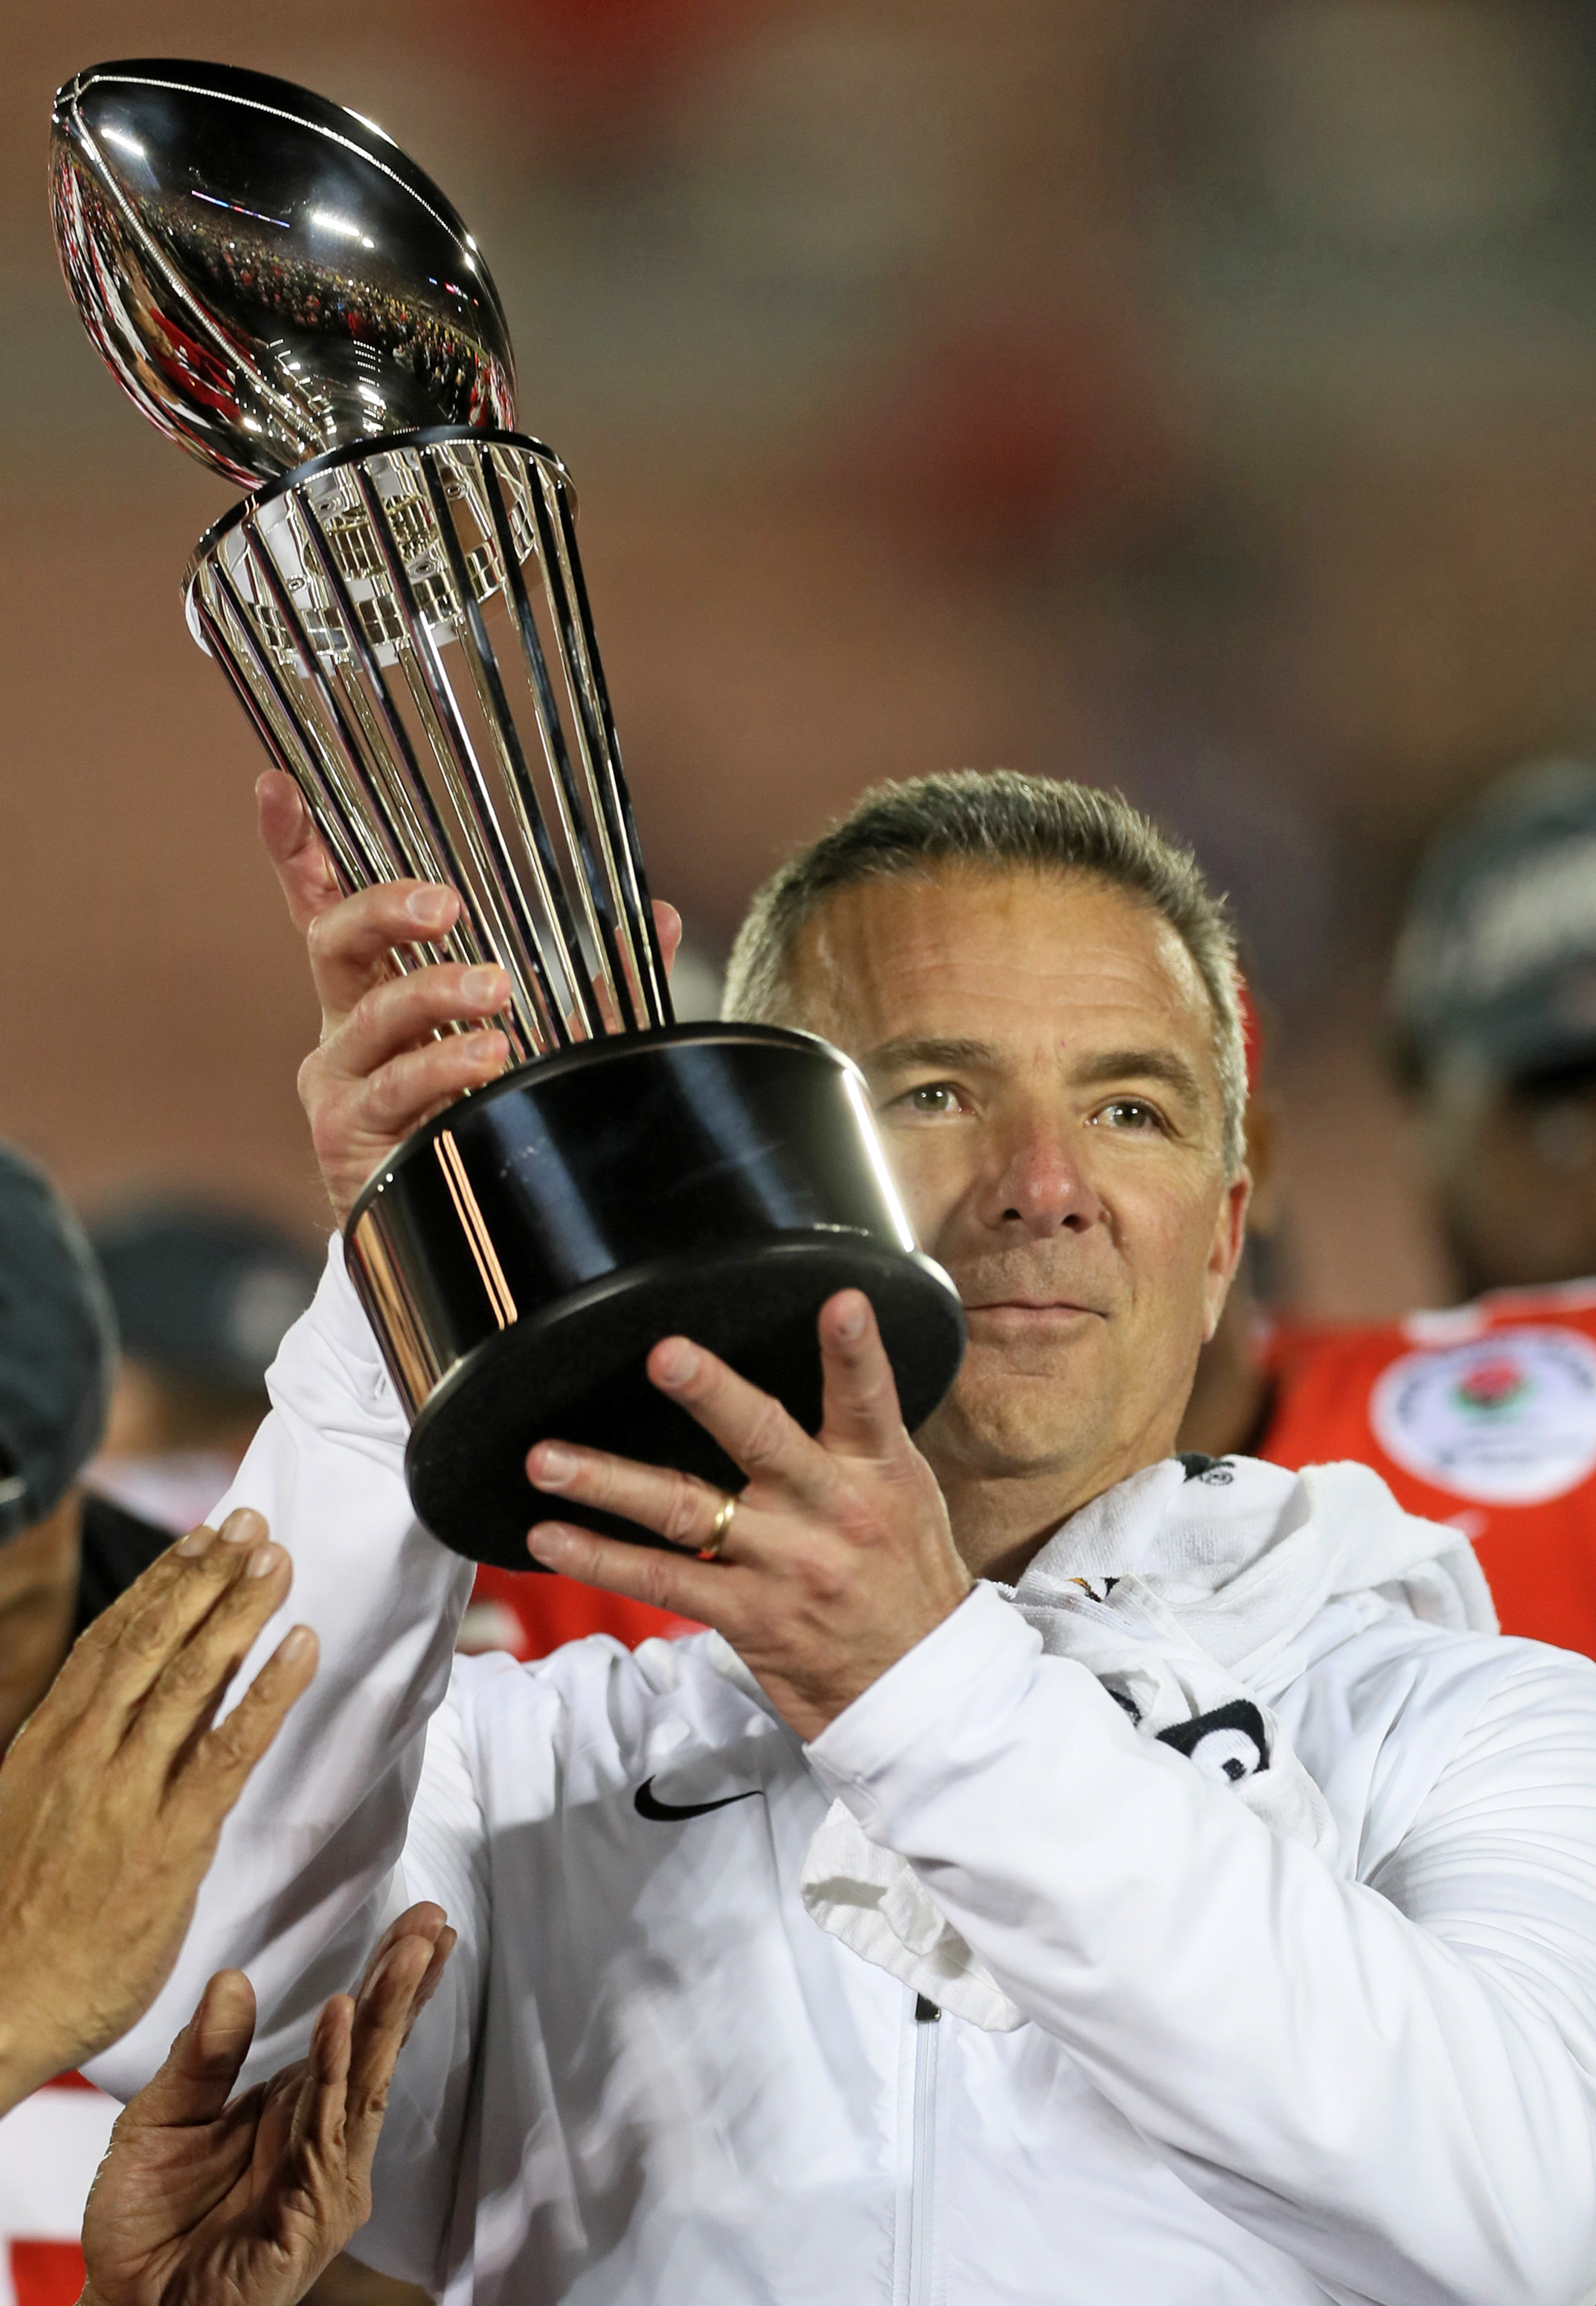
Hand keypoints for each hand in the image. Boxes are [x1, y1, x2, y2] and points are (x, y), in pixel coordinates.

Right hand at [0, 1512, 314, 2110]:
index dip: (162, 1582)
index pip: (110, 1639)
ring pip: (190, 1678)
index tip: (201, 1536)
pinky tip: (302, 1648)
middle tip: (253, 1523)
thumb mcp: (24, 1813)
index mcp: (47, 1741)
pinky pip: (227, 1750)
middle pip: (152, 1640)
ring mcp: (127, 1793)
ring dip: (239, 1612)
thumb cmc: (15, 1920)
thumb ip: (68, 1759)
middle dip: (207, 1575)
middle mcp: (84, 1753)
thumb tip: (110, 1713)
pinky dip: (268, 1692)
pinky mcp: (170, 1840)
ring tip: (279, 1561)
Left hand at [80, 1904, 454, 2305]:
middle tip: (432, 1921)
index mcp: (299, 2106)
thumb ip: (203, 2055)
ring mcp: (323, 2180)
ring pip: (363, 2084)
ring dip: (384, 2014)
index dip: (390, 1980)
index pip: (358, 2034)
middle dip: (406, 1984)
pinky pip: (324, 2133)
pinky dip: (335, 2071)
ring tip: (403, 1953)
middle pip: (376, 2050)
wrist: (123, 2303)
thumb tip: (233, 1979)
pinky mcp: (310, 2218)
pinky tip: (340, 2019)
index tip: (422, 1923)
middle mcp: (324, 2138)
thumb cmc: (147, 2216)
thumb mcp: (162, 2117)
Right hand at [257, 770, 683, 1224]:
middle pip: (336, 945)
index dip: (296, 850)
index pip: (324, 908)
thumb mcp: (543, 1042)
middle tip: (444, 905)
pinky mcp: (350, 1138)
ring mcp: (340, 1083)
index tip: (281, 786)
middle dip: (385, 912)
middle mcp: (344, 1029)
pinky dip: (442, 1071)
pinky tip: (487, 1062)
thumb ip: (595, 985)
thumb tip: (662, 919)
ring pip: (373, 1020)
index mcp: (374, 990)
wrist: (455, 1239)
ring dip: (435, 996)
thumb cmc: (487, 1119)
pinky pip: (394, 1092)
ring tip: (498, 996)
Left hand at [525, 1290, 971, 1738]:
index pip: (868, 1401)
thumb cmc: (907, 1576)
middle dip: (711, 1394)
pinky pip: (662, 1582)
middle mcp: (829, 1511)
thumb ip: (858, 1433)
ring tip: (547, 1460)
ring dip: (609, 1482)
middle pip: (763, 1440)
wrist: (920, 1689)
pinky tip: (550, 1538)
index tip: (842, 1304)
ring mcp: (783, 1565)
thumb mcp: (906, 1493)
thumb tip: (827, 1357)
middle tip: (664, 1355)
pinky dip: (600, 1559)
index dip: (856, 1352)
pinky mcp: (748, 1616)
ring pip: (687, 1512)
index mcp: (877, 1471)